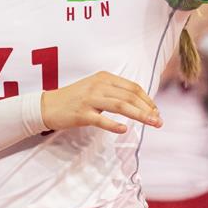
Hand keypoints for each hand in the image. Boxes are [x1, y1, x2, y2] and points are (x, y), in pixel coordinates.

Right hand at [41, 71, 160, 134]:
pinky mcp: (82, 113)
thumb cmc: (74, 98)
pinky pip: (101, 119)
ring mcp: (89, 99)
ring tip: (152, 124)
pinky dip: (113, 125)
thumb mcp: (95, 88)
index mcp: (103, 77)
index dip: (147, 99)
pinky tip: (124, 130)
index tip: (156, 111)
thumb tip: (138, 103)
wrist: (48, 105)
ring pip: (120, 106)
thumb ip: (114, 92)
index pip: (132, 87)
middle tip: (159, 121)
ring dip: (140, 115)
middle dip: (148, 109)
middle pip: (129, 97)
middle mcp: (98, 86)